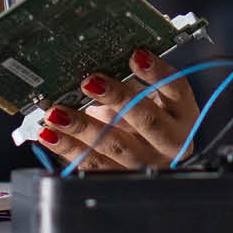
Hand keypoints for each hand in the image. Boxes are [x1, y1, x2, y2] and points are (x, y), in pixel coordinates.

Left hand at [35, 48, 199, 169]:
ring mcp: (145, 163)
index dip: (156, 73)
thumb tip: (102, 54)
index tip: (136, 55)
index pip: (176, 89)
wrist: (150, 154)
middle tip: (89, 83)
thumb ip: (132, 78)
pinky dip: (68, 149)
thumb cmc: (147, 115)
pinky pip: (93, 166)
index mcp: (182, 114)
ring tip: (58, 112)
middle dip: (117, 99)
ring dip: (82, 128)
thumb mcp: (147, 93)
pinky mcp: (120, 178)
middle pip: (147, 120)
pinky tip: (50, 134)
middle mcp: (169, 141)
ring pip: (116, 147)